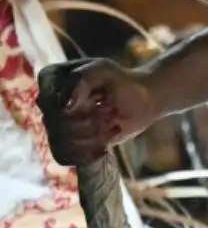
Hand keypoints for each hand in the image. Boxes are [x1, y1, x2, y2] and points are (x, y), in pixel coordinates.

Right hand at [35, 60, 162, 167]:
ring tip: (112, 125)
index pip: (49, 100)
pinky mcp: (64, 144)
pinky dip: (89, 153)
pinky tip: (105, 144)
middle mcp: (47, 102)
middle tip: (113, 111)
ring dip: (94, 136)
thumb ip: (81, 79)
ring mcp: (53, 124)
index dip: (77, 106)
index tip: (101, 99)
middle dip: (91, 121)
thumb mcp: (104, 70)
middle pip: (56, 123)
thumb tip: (64, 106)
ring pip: (61, 142)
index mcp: (50, 78)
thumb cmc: (121, 82)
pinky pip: (64, 156)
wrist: (141, 101)